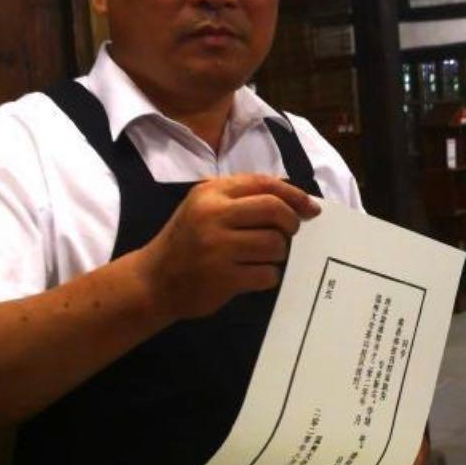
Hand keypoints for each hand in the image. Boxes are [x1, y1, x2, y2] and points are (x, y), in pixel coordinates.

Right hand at [135, 173, 320, 321]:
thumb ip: (241, 196)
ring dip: (279, 253)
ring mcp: (218, 248)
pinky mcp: (224, 278)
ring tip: (264, 256)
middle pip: (275, 210)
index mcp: (211, 193)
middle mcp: (213, 215)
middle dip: (292, 222)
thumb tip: (292, 196)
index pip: (264, 184)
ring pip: (275, 244)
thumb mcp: (204, 206)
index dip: (294, 195)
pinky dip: (269, 276)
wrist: (154, 280)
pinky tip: (255, 275)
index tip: (312, 208)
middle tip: (291, 232)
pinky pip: (267, 274)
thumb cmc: (186, 239)